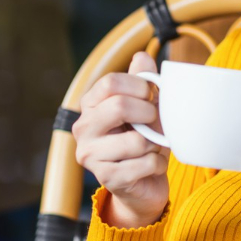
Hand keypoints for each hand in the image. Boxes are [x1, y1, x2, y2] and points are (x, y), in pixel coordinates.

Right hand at [72, 51, 168, 227]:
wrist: (142, 184)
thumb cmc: (142, 140)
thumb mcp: (144, 106)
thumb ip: (142, 80)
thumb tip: (142, 57)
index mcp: (89, 105)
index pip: (110, 82)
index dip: (138, 85)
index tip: (150, 95)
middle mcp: (83, 128)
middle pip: (118, 106)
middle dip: (148, 113)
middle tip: (155, 121)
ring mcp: (90, 155)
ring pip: (136, 140)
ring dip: (155, 144)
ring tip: (152, 147)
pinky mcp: (106, 178)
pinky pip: (145, 164)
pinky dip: (157, 164)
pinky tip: (151, 166)